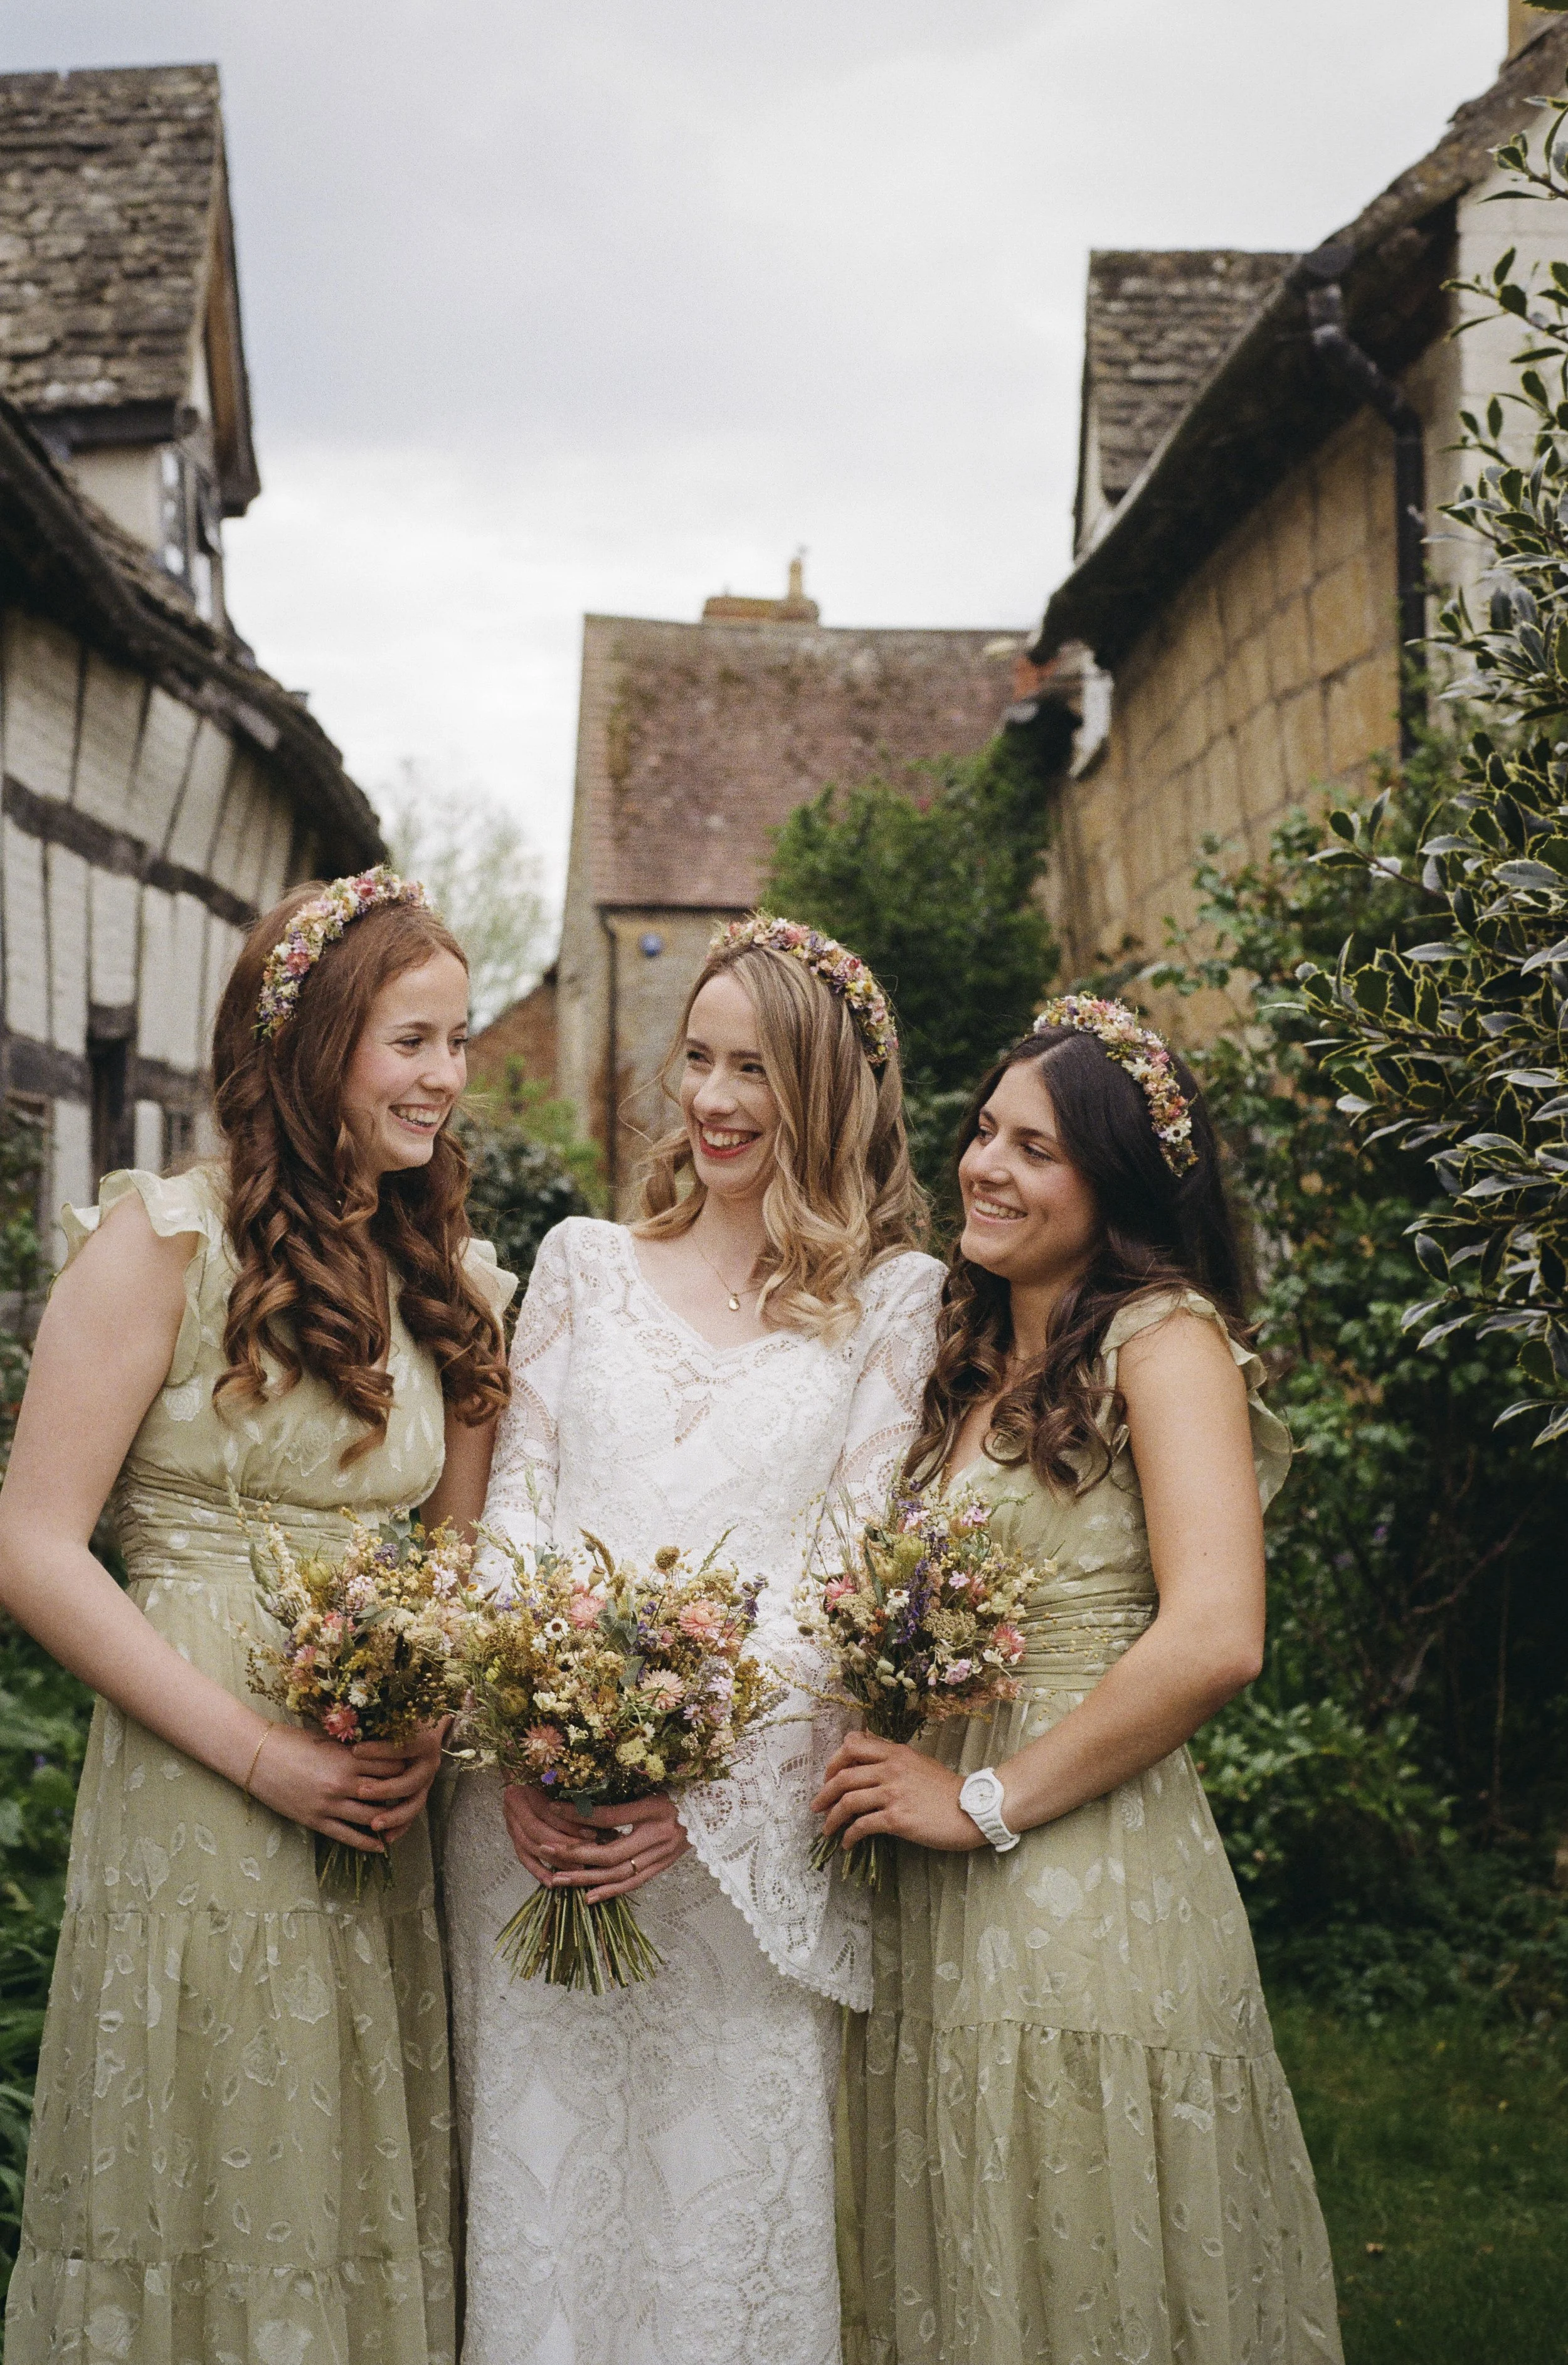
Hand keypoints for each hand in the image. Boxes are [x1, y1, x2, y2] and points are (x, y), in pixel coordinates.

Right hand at [246, 1722, 446, 1852]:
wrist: (256, 1756)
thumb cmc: (291, 1740)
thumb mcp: (327, 1740)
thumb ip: (352, 1749)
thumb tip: (376, 1751)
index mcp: (348, 1758)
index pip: (390, 1765)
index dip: (404, 1767)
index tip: (414, 1768)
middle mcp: (343, 1782)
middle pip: (385, 1793)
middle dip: (401, 1795)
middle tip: (416, 1797)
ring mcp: (329, 1804)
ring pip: (370, 1818)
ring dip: (388, 1821)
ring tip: (403, 1823)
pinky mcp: (316, 1820)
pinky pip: (347, 1836)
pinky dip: (367, 1843)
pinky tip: (380, 1846)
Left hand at [501, 1784, 690, 1902]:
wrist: (712, 1808)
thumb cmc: (678, 1790)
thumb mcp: (650, 1786)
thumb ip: (620, 1796)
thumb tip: (580, 1799)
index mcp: (655, 1808)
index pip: (609, 1817)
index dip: (579, 1814)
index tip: (553, 1808)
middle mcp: (660, 1836)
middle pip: (609, 1853)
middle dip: (574, 1854)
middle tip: (546, 1850)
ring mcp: (663, 1855)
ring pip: (618, 1875)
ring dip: (586, 1879)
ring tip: (557, 1879)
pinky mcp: (663, 1867)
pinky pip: (634, 1884)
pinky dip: (610, 1893)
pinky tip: (588, 1898)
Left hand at [812, 1733, 990, 1853]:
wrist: (972, 1809)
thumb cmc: (946, 1789)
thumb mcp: (918, 1762)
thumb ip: (892, 1757)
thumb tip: (867, 1755)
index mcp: (895, 1752)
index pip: (852, 1745)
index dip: (834, 1761)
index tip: (829, 1776)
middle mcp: (891, 1769)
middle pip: (843, 1775)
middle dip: (824, 1792)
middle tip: (817, 1806)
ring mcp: (893, 1793)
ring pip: (848, 1801)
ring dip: (832, 1817)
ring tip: (827, 1828)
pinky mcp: (898, 1818)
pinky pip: (862, 1826)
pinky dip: (849, 1836)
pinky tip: (847, 1843)